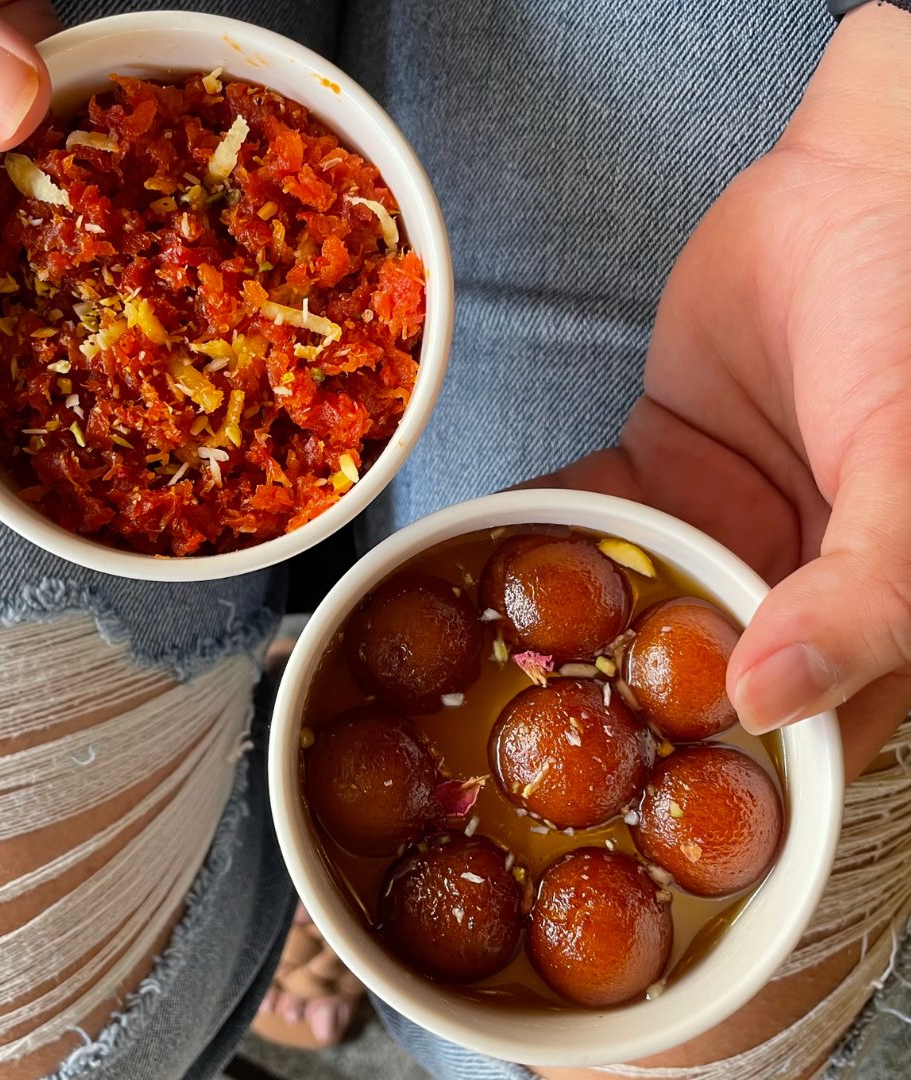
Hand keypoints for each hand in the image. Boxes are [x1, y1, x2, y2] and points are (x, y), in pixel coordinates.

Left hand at [527, 2, 910, 779]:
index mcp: (861, 619)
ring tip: (462, 688)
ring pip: (623, 605)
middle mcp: (781, 589)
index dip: (721, 797)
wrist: (859, 186)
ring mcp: (711, 528)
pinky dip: (529, 542)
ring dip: (553, 639)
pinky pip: (582, 516)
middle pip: (686, 685)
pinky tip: (463, 575)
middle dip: (606, 725)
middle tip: (506, 770)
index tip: (627, 842)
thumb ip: (865, 591)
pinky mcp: (654, 467)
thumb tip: (767, 700)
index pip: (793, 742)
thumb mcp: (909, 470)